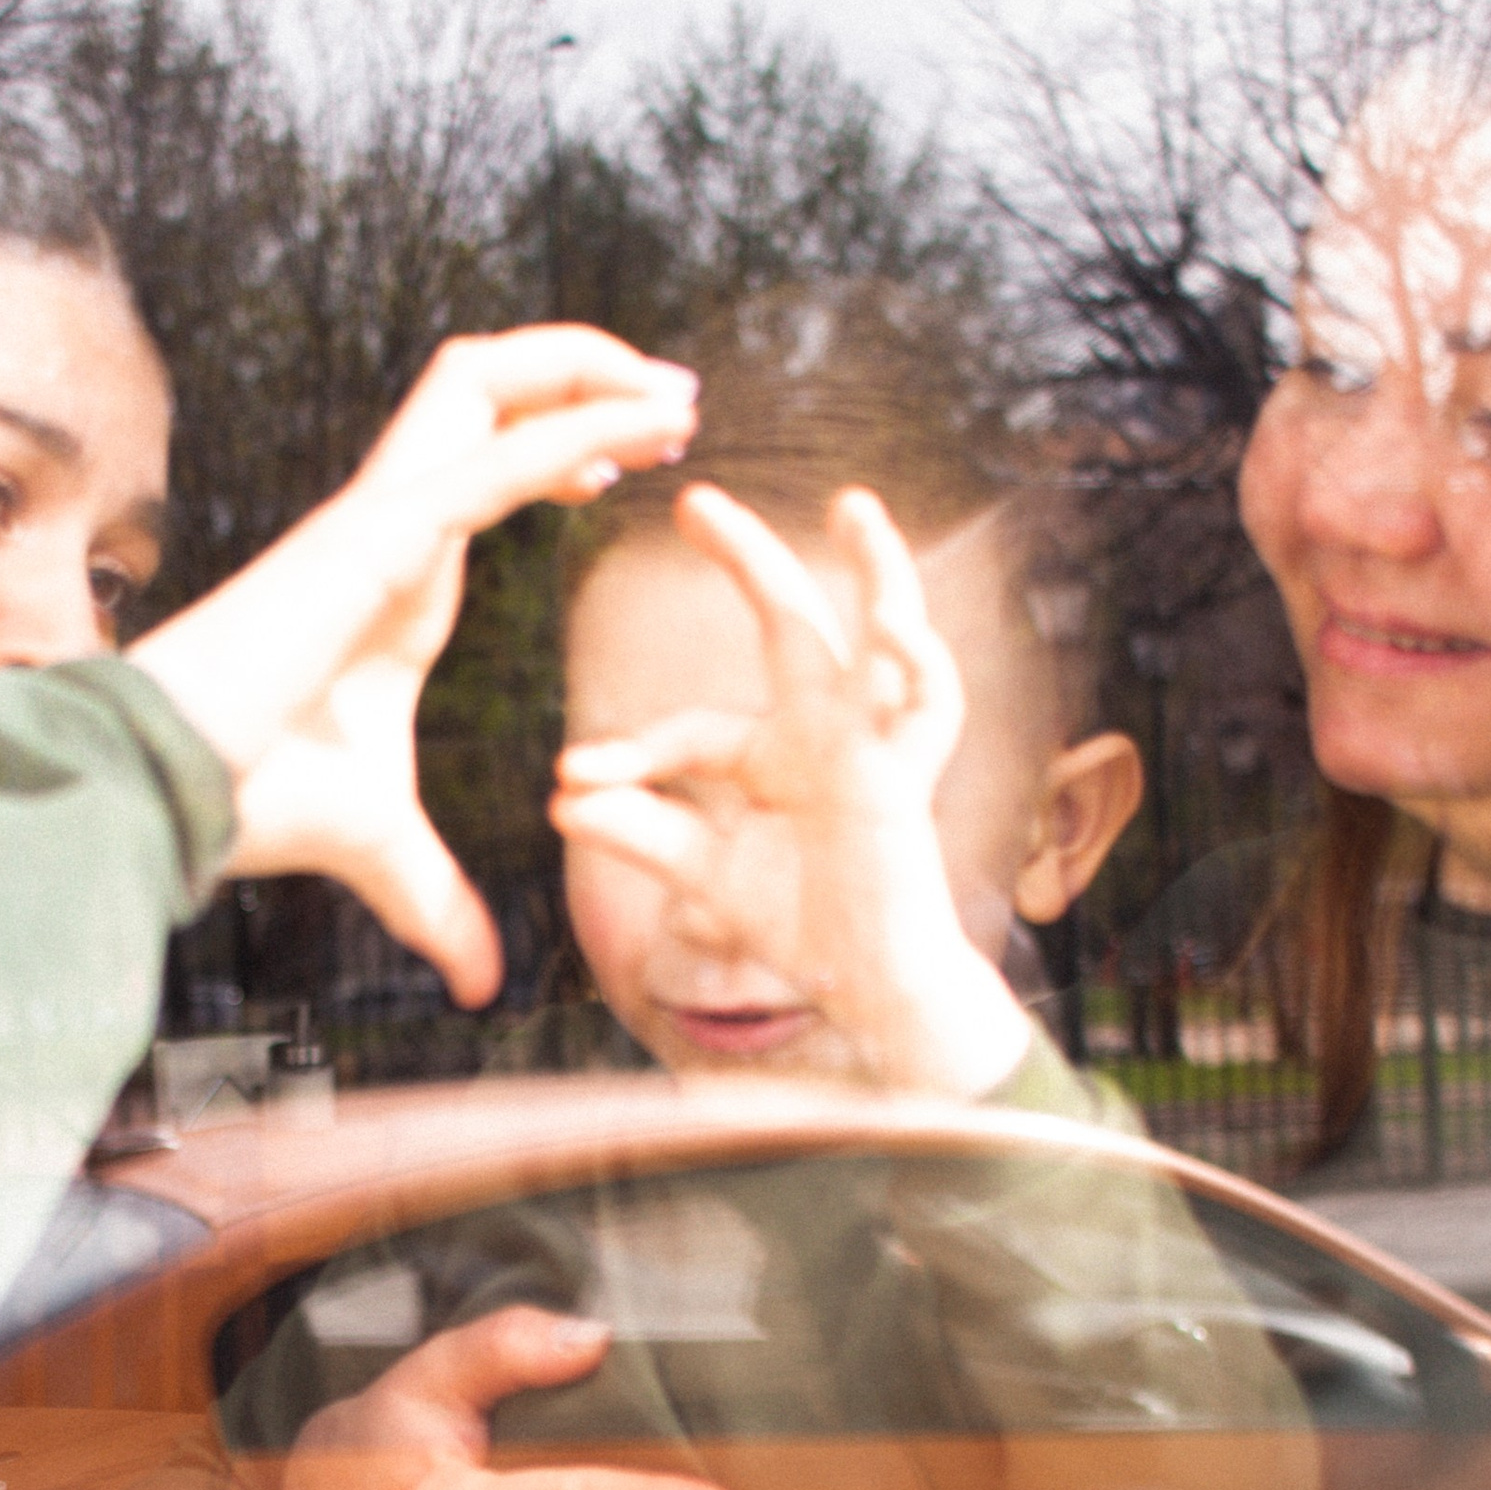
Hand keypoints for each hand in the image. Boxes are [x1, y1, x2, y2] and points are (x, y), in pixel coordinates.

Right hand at [136, 328, 696, 1006]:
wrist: (169, 790)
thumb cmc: (250, 799)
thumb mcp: (383, 851)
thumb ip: (439, 903)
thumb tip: (482, 980)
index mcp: (396, 567)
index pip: (482, 457)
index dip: (562, 440)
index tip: (635, 466)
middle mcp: (389, 521)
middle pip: (485, 385)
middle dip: (587, 370)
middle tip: (682, 400)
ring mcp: (378, 515)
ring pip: (486, 380)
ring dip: (591, 370)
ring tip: (680, 395)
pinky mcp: (376, 533)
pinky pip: (493, 455)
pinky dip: (577, 426)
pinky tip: (650, 429)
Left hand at [550, 482, 1027, 1096]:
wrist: (867, 989)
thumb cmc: (796, 925)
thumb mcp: (701, 874)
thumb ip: (640, 833)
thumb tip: (560, 801)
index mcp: (769, 751)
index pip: (687, 732)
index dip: (630, 755)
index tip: (566, 778)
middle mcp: (823, 730)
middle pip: (787, 620)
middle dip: (747, 557)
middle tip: (696, 500)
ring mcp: (873, 746)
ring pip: (887, 637)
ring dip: (882, 571)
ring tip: (856, 506)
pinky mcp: (912, 778)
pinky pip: (930, 710)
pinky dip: (921, 666)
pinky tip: (896, 628)